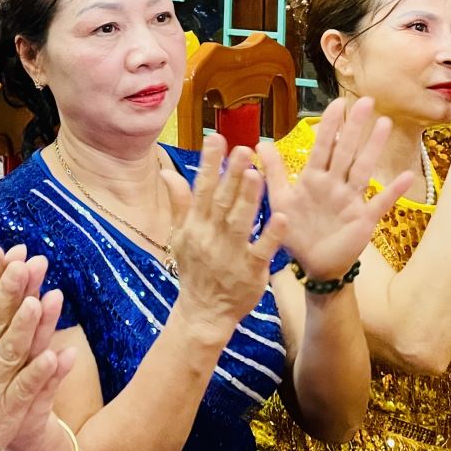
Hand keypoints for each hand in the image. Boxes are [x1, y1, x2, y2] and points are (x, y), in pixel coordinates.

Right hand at [161, 137, 288, 342]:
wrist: (203, 312)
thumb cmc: (195, 270)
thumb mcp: (180, 236)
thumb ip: (179, 203)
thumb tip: (168, 172)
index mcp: (196, 225)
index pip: (202, 188)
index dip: (209, 163)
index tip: (216, 138)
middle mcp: (211, 236)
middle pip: (222, 201)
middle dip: (232, 174)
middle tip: (242, 149)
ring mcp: (231, 254)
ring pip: (240, 222)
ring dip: (249, 198)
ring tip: (258, 174)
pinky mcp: (251, 271)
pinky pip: (262, 250)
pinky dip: (271, 235)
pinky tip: (282, 217)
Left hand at [257, 97, 408, 282]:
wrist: (312, 265)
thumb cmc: (297, 230)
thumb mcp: (280, 199)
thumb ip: (273, 172)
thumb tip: (259, 143)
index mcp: (314, 178)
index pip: (323, 146)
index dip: (330, 125)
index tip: (338, 103)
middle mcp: (335, 185)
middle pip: (346, 151)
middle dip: (355, 127)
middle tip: (366, 101)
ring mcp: (351, 200)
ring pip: (363, 169)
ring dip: (373, 148)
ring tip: (384, 124)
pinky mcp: (363, 219)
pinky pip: (380, 203)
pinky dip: (393, 191)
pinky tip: (406, 176)